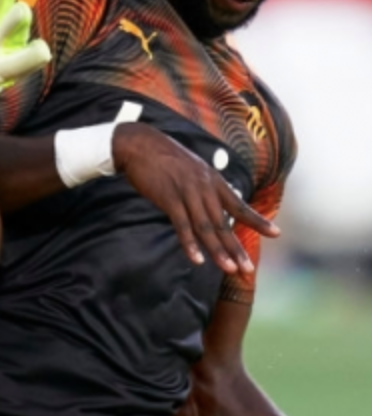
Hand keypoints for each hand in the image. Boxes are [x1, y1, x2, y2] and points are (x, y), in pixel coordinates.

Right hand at [113, 122, 279, 275]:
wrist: (140, 145)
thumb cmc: (164, 158)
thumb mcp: (192, 169)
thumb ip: (203, 187)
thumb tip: (210, 203)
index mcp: (213, 181)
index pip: (239, 205)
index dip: (257, 221)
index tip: (276, 234)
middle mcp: (205, 188)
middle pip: (224, 223)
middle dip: (236, 249)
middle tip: (247, 270)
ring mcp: (187, 193)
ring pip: (206, 227)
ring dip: (218, 251)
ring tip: (228, 269)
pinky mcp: (169, 199)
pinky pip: (182, 225)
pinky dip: (190, 244)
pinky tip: (196, 260)